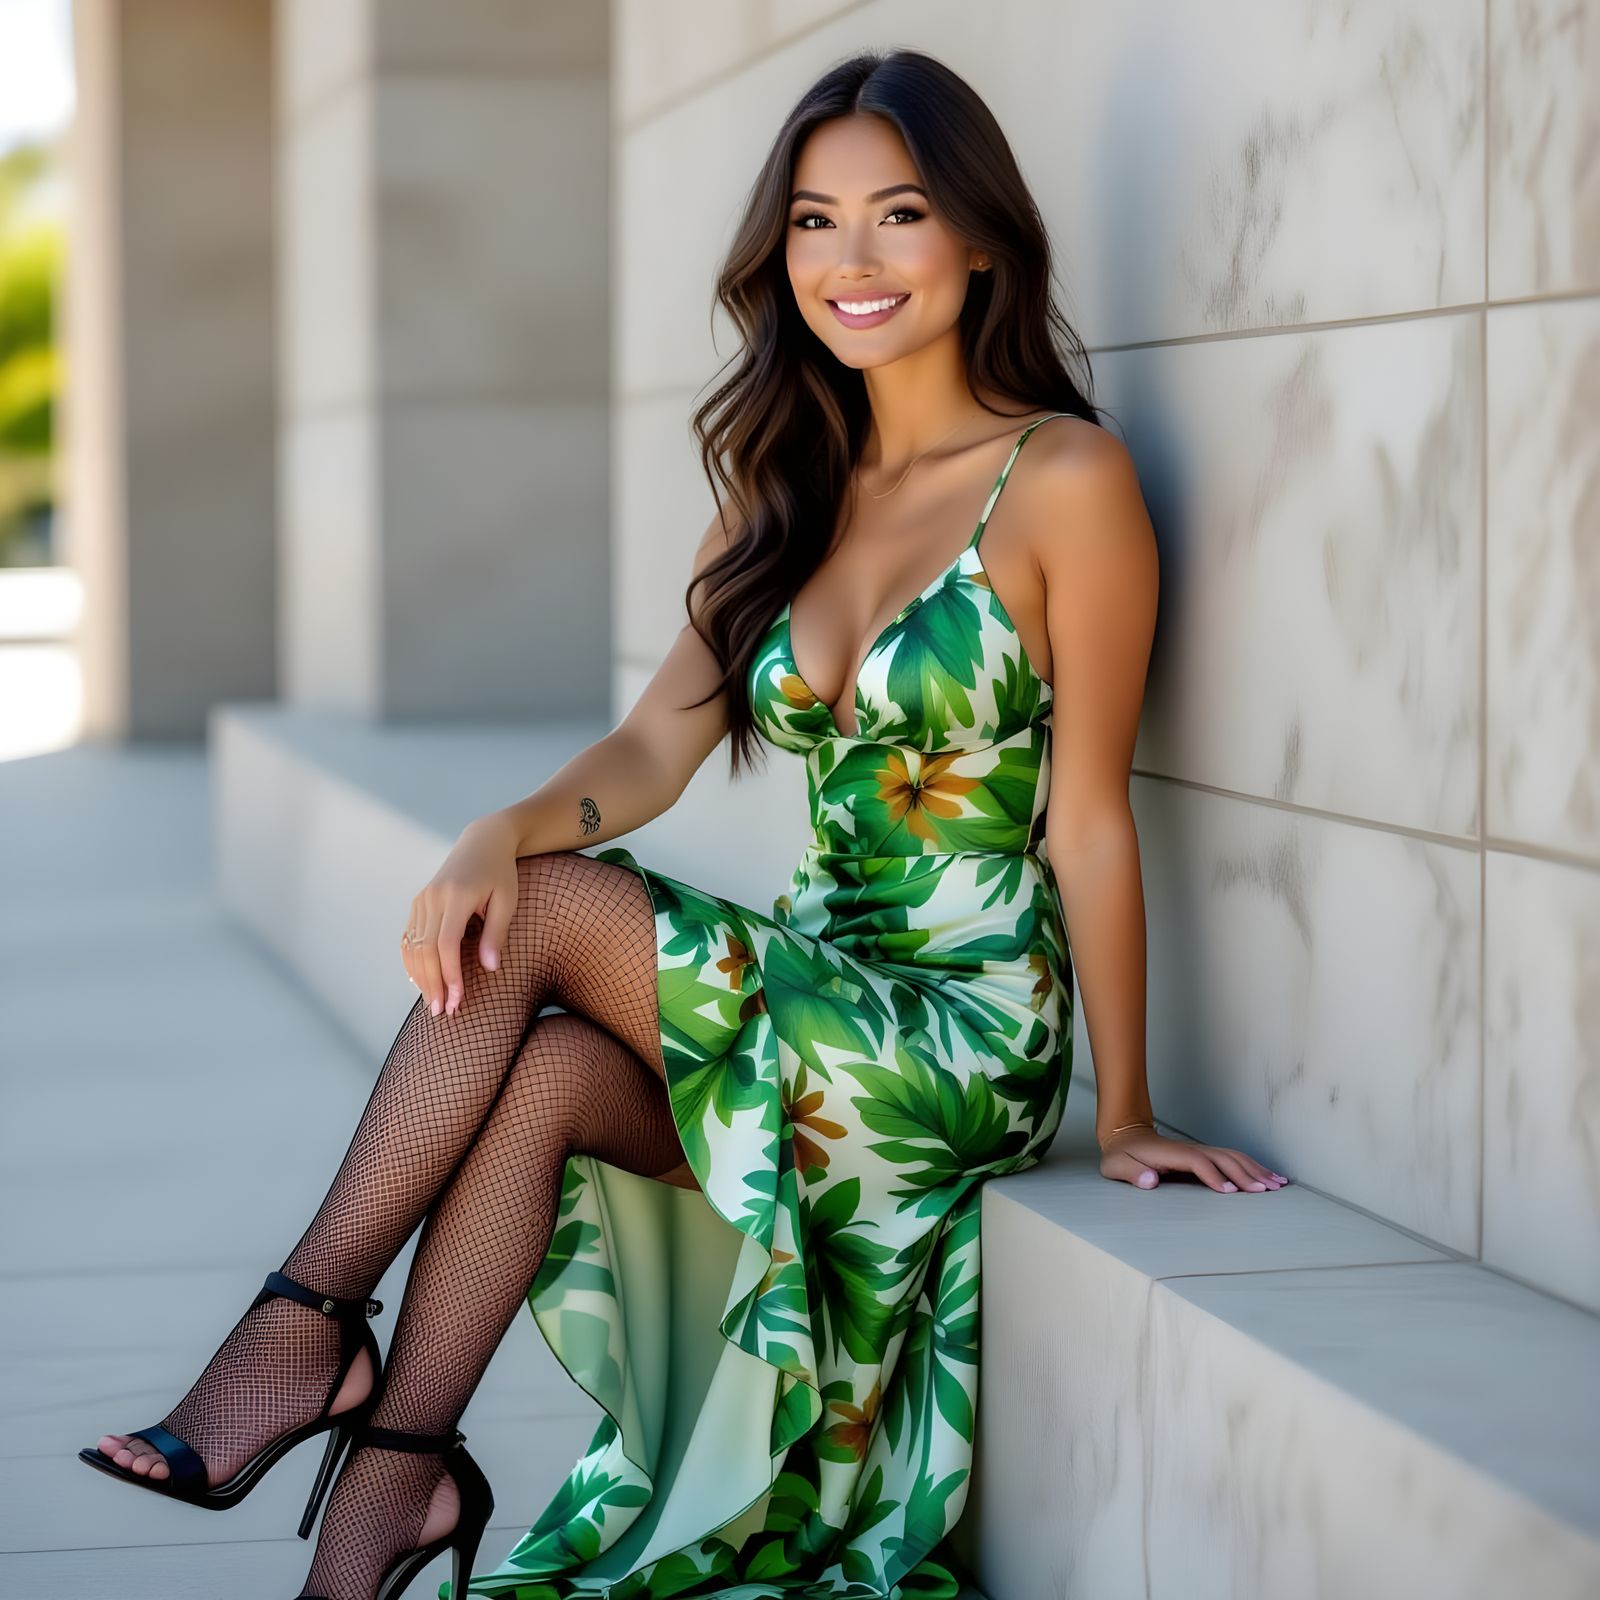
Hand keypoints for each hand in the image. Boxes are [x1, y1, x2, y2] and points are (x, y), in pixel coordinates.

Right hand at [402, 812, 522, 1017]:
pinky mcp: (417, 904)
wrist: (482, 842)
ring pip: (412, 947)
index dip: (449, 974)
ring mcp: (421, 900)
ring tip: (434, 1003)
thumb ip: (497, 933)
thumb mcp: (507, 900)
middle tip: (444, 1012)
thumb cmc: (501, 872)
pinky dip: (412, 962)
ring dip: (420, 978)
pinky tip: (421, 982)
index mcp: (457, 896)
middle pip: (425, 949)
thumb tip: (490, 968)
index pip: (446, 943)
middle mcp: (433, 898)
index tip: (457, 999)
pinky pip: (408, 938)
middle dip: (433, 984)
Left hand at [1098, 1125, 1288, 1192]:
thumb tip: (1150, 1180)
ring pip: (1232, 1156)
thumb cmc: (1121, 1155)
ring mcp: (1198, 1150)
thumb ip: (1132, 1173)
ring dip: (1254, 1169)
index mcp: (1170, 1153)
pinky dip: (1251, 1166)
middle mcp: (1189, 1149)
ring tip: (1277, 1184)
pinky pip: (1231, 1158)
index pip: (1197, 1162)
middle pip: (1222, 1158)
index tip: (1230, 1193)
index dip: (1214, 1176)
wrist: (1125, 1135)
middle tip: (1267, 1191)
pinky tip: (1267, 1176)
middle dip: (1245, 1174)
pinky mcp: (1204, 1154)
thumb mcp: (1116, 1165)